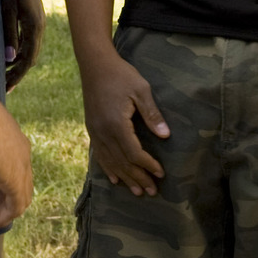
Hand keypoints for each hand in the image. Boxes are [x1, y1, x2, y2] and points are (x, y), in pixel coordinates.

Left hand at [0, 0, 46, 89]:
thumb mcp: (7, 9)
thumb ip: (9, 33)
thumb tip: (11, 58)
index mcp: (35, 26)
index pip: (28, 59)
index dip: (17, 76)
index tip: (6, 88)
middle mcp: (39, 25)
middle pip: (31, 57)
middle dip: (18, 73)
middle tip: (4, 86)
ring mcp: (37, 20)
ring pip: (30, 49)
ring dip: (19, 62)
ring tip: (5, 75)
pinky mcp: (33, 15)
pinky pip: (28, 39)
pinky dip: (19, 50)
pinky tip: (8, 55)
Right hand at [81, 53, 170, 195]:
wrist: (95, 65)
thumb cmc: (121, 75)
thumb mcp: (141, 90)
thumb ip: (152, 114)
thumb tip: (165, 135)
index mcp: (117, 124)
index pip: (134, 153)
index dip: (148, 165)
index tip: (161, 174)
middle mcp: (103, 132)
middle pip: (122, 162)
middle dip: (138, 177)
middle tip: (152, 192)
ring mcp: (95, 132)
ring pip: (110, 161)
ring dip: (125, 177)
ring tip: (136, 191)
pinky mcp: (92, 129)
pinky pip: (99, 154)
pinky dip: (108, 168)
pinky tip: (114, 179)